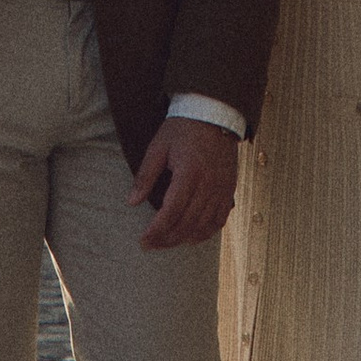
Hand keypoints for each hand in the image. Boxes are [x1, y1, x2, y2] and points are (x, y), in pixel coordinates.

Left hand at [130, 115, 237, 249]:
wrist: (214, 114)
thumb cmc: (182, 129)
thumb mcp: (158, 147)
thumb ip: (145, 176)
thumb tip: (131, 202)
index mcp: (188, 173)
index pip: (171, 212)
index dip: (156, 230)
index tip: (143, 241)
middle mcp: (208, 184)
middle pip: (187, 223)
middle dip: (167, 239)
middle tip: (151, 245)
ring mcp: (221, 189)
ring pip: (203, 226)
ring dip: (184, 239)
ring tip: (167, 242)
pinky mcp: (229, 189)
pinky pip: (220, 219)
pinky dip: (206, 232)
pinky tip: (193, 236)